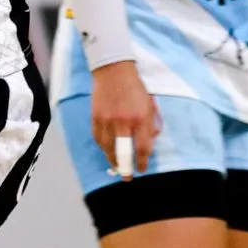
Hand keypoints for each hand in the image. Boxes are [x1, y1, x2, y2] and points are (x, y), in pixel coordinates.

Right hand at [91, 59, 159, 177]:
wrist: (113, 70)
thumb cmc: (135, 87)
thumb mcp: (149, 105)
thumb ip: (151, 125)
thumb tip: (148, 144)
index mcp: (140, 118)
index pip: (142, 148)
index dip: (142, 162)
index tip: (141, 169)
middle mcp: (123, 121)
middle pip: (123, 153)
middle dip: (126, 168)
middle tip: (127, 177)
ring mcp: (107, 120)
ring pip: (108, 149)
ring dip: (113, 161)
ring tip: (117, 167)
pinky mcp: (96, 118)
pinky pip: (99, 140)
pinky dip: (104, 148)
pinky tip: (107, 152)